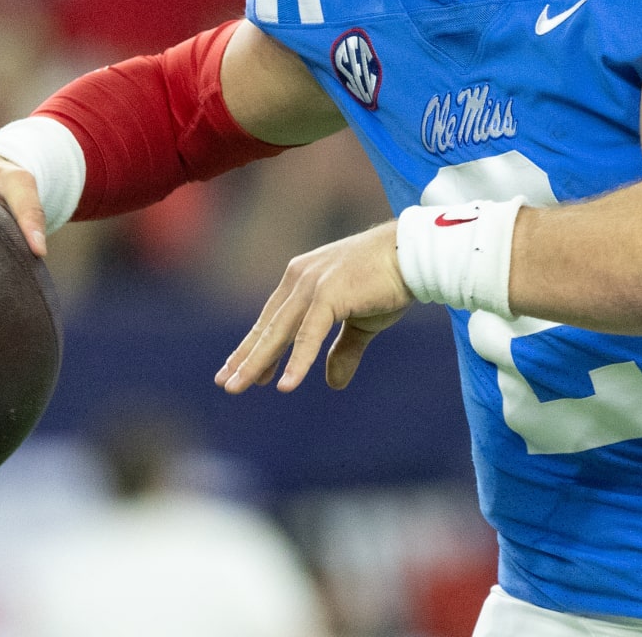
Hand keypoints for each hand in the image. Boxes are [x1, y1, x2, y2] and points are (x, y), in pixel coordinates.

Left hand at [216, 223, 412, 393]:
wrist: (414, 255)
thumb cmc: (389, 281)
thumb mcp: (360, 322)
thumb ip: (342, 349)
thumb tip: (332, 384)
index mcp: (302, 278)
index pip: (272, 318)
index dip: (255, 346)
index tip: (236, 370)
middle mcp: (300, 278)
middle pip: (268, 326)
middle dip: (246, 357)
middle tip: (227, 383)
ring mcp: (313, 285)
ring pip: (279, 332)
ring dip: (258, 362)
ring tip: (238, 387)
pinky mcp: (330, 294)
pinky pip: (308, 334)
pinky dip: (297, 361)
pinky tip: (285, 385)